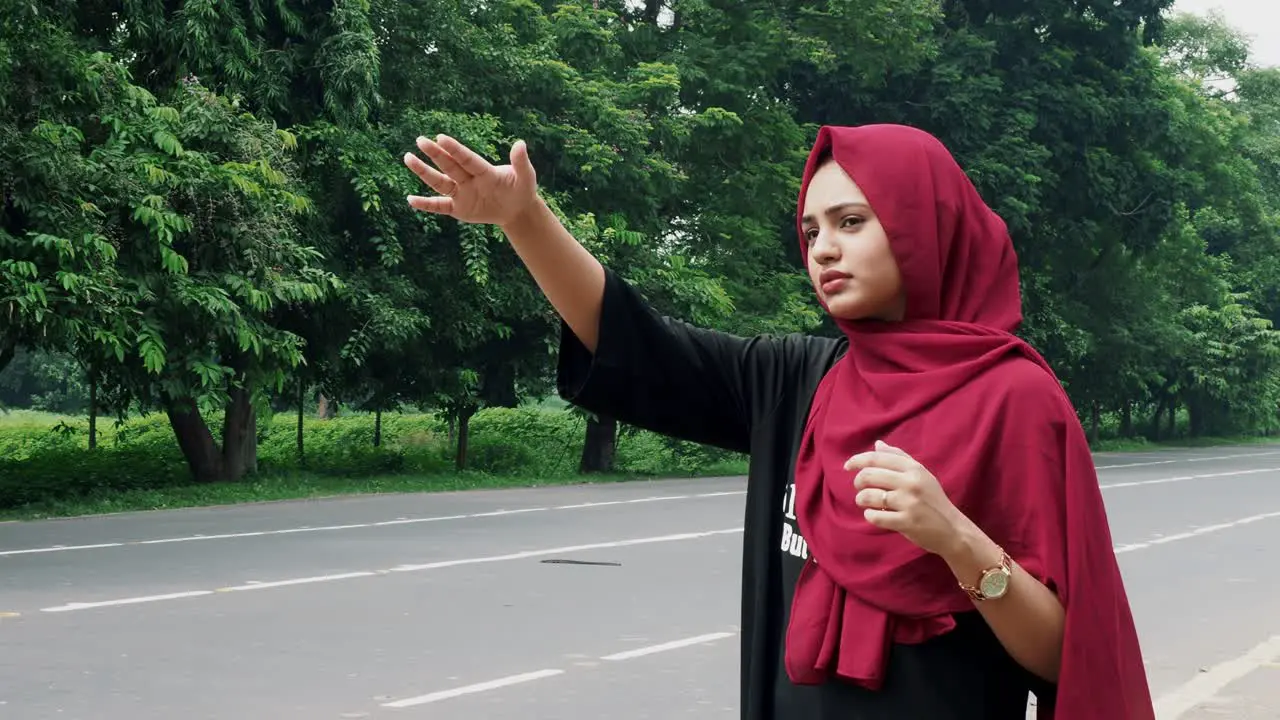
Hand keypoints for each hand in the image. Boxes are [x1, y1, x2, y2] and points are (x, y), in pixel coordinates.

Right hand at [403, 135, 539, 227]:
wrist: (517, 208)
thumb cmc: (521, 188)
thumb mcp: (526, 176)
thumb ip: (521, 162)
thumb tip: (520, 144)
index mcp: (484, 171)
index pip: (467, 159)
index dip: (455, 150)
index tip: (440, 138)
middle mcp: (468, 179)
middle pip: (449, 166)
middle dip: (435, 154)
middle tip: (420, 140)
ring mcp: (461, 193)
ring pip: (439, 182)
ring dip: (424, 172)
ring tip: (408, 158)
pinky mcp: (458, 208)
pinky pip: (439, 206)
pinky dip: (425, 205)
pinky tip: (410, 200)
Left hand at [846, 440, 971, 557]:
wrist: (952, 529)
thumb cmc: (933, 500)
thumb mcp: (921, 474)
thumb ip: (899, 458)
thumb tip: (877, 444)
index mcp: (914, 468)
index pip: (877, 458)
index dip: (857, 460)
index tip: (847, 466)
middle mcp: (911, 483)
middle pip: (869, 475)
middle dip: (858, 482)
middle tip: (859, 488)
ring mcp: (909, 503)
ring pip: (869, 496)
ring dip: (861, 499)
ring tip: (865, 502)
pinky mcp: (907, 522)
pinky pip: (875, 516)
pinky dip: (870, 515)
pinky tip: (874, 515)